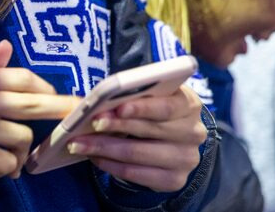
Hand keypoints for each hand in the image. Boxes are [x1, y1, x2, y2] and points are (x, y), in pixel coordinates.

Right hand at [0, 40, 79, 195]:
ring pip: (22, 137)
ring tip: (2, 156)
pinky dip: (6, 169)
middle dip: (57, 108)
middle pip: (29, 103)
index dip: (44, 86)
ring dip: (18, 153)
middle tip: (76, 113)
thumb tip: (6, 45)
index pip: (17, 77)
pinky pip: (10, 161)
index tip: (59, 94)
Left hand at [67, 84, 205, 191]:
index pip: (166, 106)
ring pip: (139, 154)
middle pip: (150, 130)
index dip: (142, 107)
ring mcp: (186, 159)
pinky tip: (95, 157)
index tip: (118, 107)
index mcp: (189, 104)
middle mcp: (194, 132)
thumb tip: (102, 99)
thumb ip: (134, 93)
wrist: (171, 139)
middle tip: (90, 123)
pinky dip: (111, 165)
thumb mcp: (150, 94)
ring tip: (80, 143)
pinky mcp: (175, 180)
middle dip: (116, 126)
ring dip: (105, 148)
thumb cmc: (152, 108)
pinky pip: (137, 175)